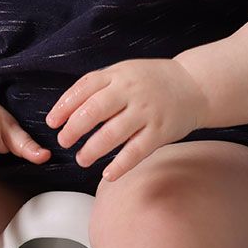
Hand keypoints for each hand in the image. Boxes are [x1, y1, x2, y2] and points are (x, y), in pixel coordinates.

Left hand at [47, 58, 204, 182]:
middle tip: (64, 142)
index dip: (65, 106)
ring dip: (93, 149)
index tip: (52, 122)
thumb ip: (101, 87)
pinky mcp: (160, 131)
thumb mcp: (125, 73)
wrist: (195, 85)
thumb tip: (68, 110)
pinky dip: (121, 164)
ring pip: (113, 133)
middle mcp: (131, 91)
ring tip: (82, 159)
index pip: (84, 88)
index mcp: (118, 74)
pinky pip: (137, 150)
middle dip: (74, 128)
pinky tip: (108, 174)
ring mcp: (146, 111)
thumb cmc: (153, 81)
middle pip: (95, 110)